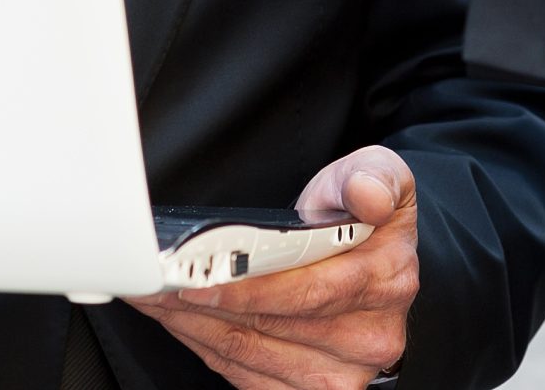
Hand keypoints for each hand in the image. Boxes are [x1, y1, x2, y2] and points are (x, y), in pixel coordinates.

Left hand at [127, 146, 418, 389]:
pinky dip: (206, 346)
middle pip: (270, 326)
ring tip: (157, 295)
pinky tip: (181, 319)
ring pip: (250, 353)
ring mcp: (341, 372)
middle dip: (204, 302)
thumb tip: (368, 197)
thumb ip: (372, 176)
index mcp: (387, 281)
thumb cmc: (359, 214)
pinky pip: (246, 375)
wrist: (369, 258)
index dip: (249, 288)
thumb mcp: (376, 175)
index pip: (308, 292)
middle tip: (158, 280)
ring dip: (194, 325)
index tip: (201, 277)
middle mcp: (370, 337)